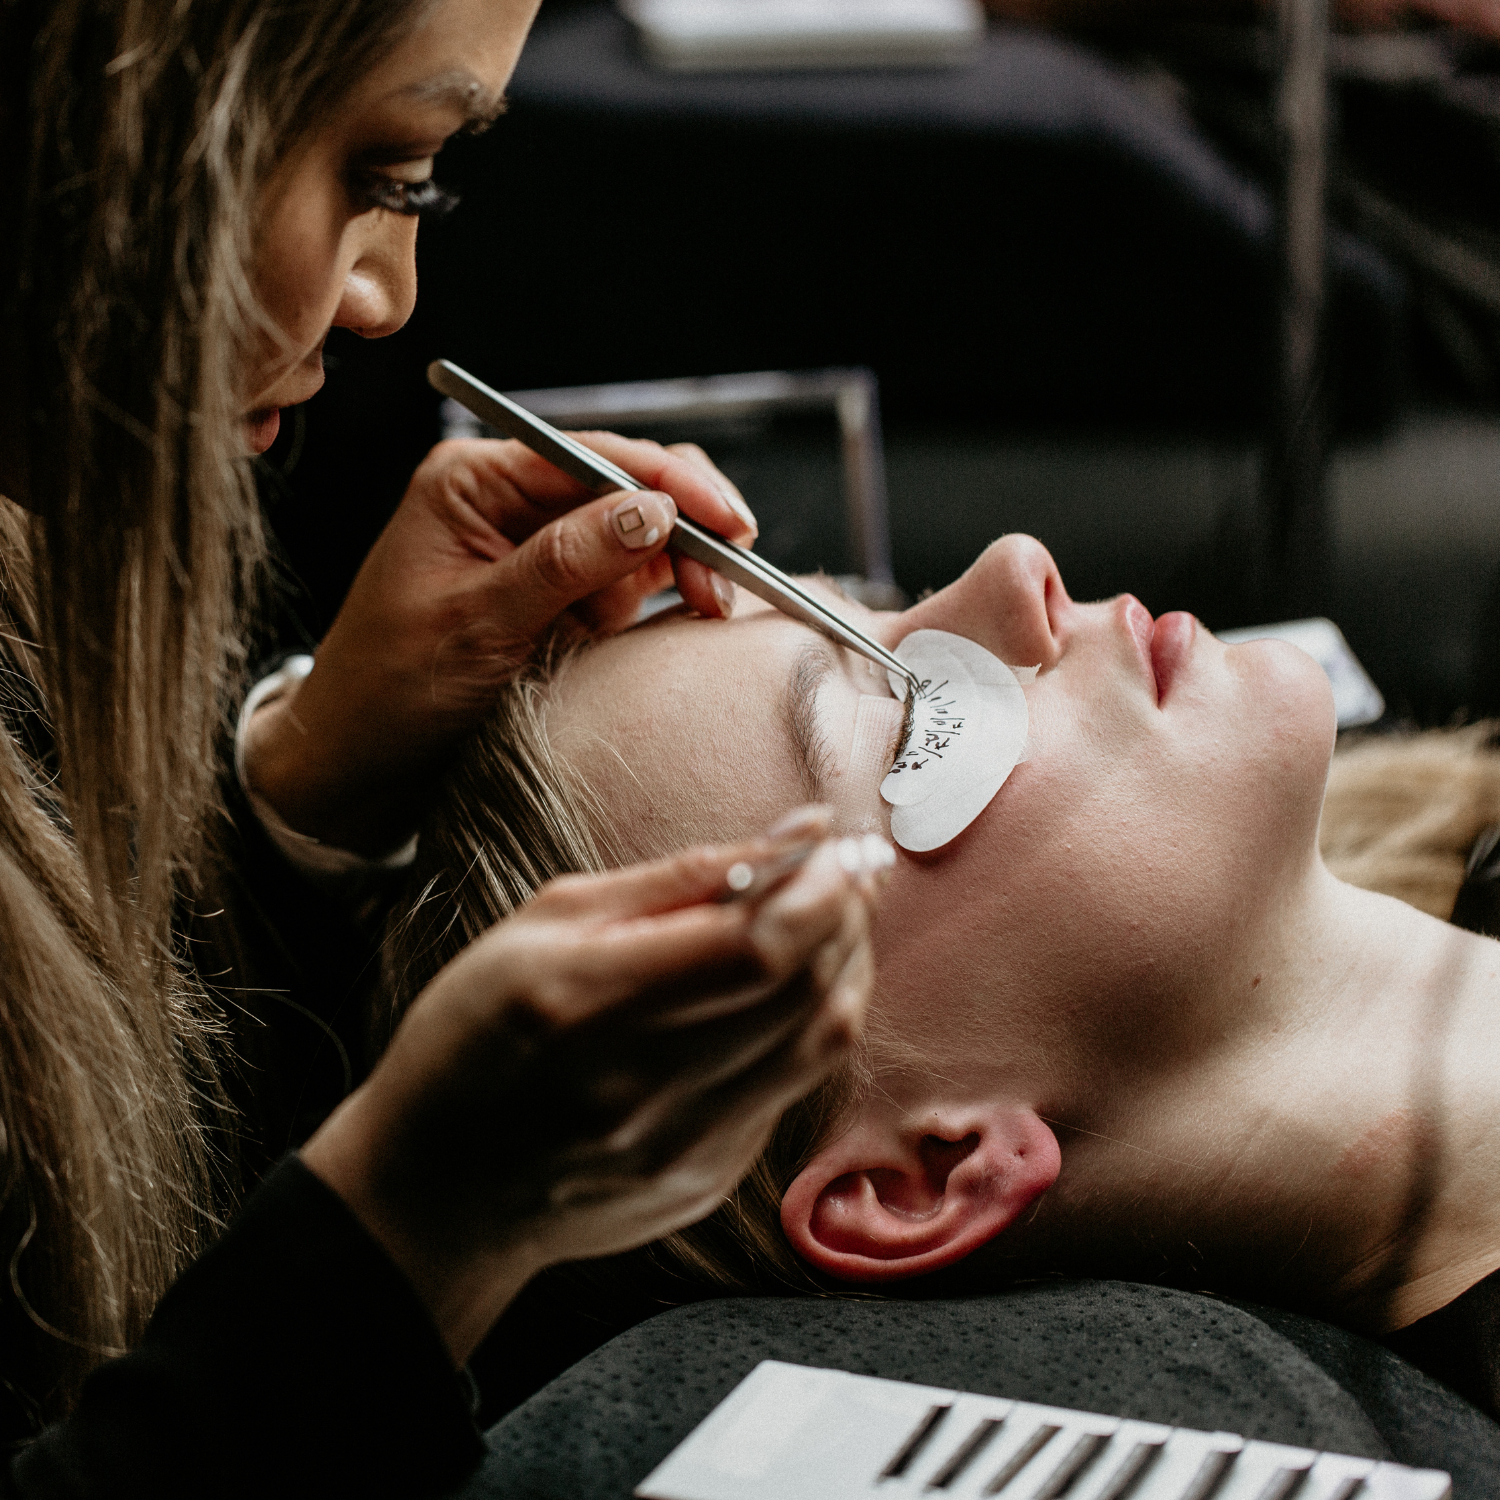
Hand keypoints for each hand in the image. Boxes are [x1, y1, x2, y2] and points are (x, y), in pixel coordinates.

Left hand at [244, 432, 755, 853]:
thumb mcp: (479, 623)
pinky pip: (626, 581)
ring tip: (706, 608)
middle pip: (624, 486)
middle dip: (683, 527)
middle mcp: (509, 502)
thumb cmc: (391, 685)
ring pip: (637, 535)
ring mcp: (537, 549)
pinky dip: (659, 597)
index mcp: (474, 481)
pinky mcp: (556, 595)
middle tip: (728, 579)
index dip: (670, 482)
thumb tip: (653, 511)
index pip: (591, 456)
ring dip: (678, 569)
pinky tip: (685, 613)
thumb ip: (566, 561)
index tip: (728, 522)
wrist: (357, 759)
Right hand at [300, 813, 890, 1362]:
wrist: (437, 1191)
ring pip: (821, 1042)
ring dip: (846, 966)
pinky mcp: (707, 1177)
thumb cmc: (474, 1037)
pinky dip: (811, 1023)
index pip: (755, 946)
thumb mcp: (544, 925)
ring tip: (831, 919)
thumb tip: (793, 836)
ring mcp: (682, 1146)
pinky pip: (794, 1085)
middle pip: (804, 993)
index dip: (817, 889)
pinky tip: (789, 988)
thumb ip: (674, 880)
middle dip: (845, 914)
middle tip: (840, 870)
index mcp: (587, 1005)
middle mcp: (643, 1087)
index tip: (830, 845)